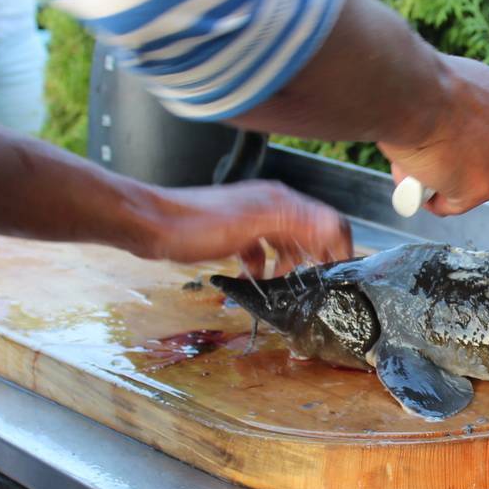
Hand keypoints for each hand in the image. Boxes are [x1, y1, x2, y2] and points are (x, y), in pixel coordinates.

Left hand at [141, 180, 352, 275]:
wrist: (149, 224)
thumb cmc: (194, 226)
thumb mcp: (252, 225)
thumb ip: (295, 225)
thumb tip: (333, 230)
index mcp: (280, 202)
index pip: (328, 221)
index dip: (339, 247)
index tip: (337, 275)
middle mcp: (271, 206)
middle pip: (310, 234)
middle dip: (313, 261)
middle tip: (311, 286)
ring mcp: (253, 219)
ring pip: (286, 245)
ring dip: (286, 267)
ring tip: (278, 286)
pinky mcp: (236, 233)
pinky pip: (262, 251)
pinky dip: (261, 267)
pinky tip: (251, 279)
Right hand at [377, 54, 488, 216]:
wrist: (412, 94)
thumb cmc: (422, 81)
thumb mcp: (459, 80)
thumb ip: (466, 104)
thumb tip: (448, 123)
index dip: (480, 133)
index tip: (461, 138)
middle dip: (472, 160)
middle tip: (441, 158)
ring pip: (480, 183)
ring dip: (454, 181)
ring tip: (424, 170)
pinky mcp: (484, 188)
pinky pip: (457, 203)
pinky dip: (437, 199)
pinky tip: (419, 185)